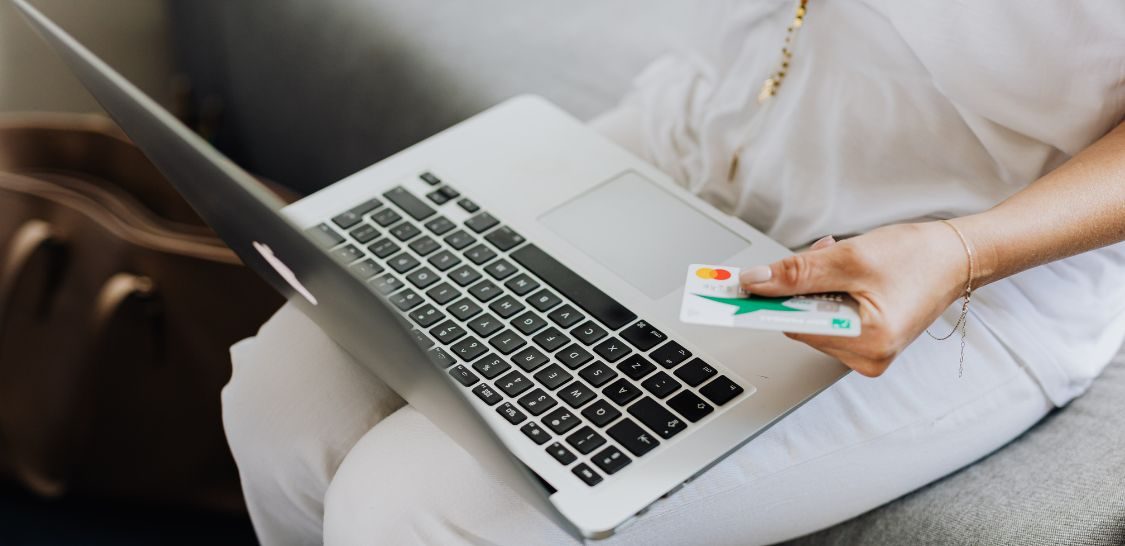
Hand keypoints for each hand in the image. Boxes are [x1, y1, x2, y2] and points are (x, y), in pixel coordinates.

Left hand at [740, 222, 970, 376]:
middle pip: (800, 322)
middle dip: (800, 286)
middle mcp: (866, 358)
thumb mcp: (851, 257)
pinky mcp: (866, 343)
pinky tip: (846, 272)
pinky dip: (827, 292)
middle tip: (820, 255)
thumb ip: (798, 273)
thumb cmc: (917, 256)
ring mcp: (867, 354)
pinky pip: (827, 318)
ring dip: (814, 285)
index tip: (730, 293)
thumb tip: (754, 282)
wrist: (957, 257)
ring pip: (811, 318)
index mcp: (868, 343)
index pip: (794, 326)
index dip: (764, 303)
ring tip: (841, 260)